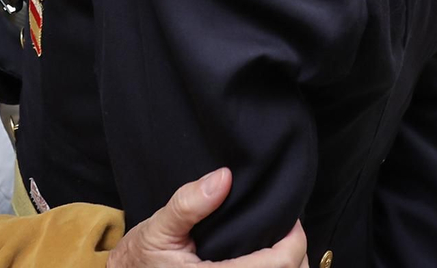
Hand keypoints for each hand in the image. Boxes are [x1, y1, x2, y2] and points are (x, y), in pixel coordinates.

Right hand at [107, 168, 307, 267]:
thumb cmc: (140, 258)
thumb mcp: (158, 227)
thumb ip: (189, 204)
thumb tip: (224, 177)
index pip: (278, 266)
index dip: (294, 241)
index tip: (291, 221)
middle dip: (295, 254)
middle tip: (287, 229)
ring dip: (287, 266)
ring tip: (279, 245)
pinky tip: (267, 260)